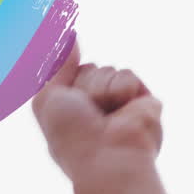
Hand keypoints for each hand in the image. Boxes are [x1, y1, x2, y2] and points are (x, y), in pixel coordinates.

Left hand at [32, 41, 161, 183]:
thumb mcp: (48, 96)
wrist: (108, 158)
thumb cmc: (72, 137)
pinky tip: (125, 114)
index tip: (70, 111)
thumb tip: (71, 34)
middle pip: (90, 69)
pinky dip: (121, 92)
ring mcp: (124, 104)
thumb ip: (56, 63)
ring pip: (108, 71)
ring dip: (101, 91)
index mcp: (78, 110)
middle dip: (85, 88)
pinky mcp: (146, 103)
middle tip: (89, 116)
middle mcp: (102, 107)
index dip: (67, 86)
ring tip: (107, 117)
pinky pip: (128, 76)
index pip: (72, 74)